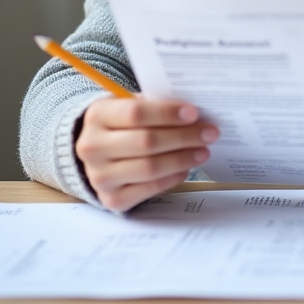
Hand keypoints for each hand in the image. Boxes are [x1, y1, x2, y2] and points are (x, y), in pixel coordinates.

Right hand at [75, 97, 218, 211]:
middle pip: (146, 142)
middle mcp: (93, 147)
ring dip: (182, 158)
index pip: (136, 113)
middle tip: (209, 133)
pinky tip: (186, 168)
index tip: (194, 113)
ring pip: (150, 168)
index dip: (167, 113)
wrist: (96, 152)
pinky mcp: (111, 199)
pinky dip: (171, 178)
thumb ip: (154, 105)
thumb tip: (193, 112)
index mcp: (97, 115)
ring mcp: (100, 176)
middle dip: (183, 137)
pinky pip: (148, 189)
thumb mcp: (128, 105)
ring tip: (203, 151)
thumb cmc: (121, 122)